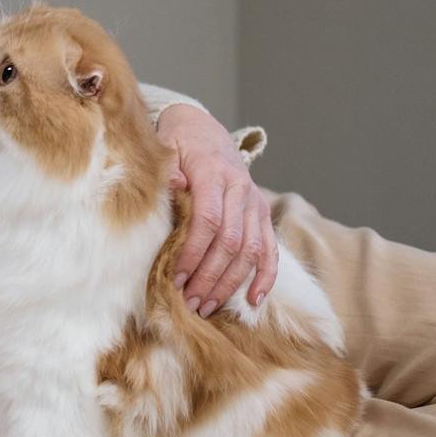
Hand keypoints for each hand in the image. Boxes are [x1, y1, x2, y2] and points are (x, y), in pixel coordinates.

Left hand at [155, 104, 276, 313]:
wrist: (203, 130)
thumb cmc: (177, 145)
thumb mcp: (165, 148)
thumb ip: (167, 168)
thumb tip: (174, 184)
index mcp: (214, 173)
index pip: (208, 221)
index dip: (193, 253)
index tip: (175, 277)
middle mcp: (240, 190)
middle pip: (230, 242)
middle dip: (209, 277)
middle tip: (188, 302)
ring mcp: (255, 203)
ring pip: (251, 250)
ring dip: (230, 283)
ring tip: (207, 306)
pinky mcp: (262, 214)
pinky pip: (270, 249)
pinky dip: (265, 276)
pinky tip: (254, 300)